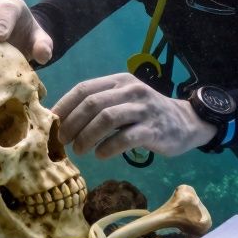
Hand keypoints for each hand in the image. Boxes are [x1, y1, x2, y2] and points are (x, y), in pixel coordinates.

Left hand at [53, 73, 217, 159]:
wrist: (185, 122)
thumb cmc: (145, 114)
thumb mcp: (124, 101)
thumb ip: (99, 105)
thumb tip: (62, 120)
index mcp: (119, 81)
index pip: (85, 88)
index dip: (65, 105)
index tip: (53, 123)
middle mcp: (131, 91)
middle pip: (93, 104)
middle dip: (73, 123)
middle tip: (63, 141)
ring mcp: (143, 109)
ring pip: (107, 118)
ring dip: (87, 136)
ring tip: (79, 151)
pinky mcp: (154, 129)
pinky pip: (125, 138)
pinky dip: (108, 148)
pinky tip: (100, 155)